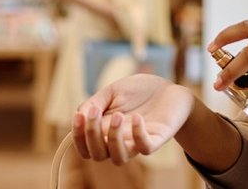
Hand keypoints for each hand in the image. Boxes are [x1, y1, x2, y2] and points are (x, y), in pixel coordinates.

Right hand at [73, 74, 194, 164]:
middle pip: (97, 155)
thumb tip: (80, 114)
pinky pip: (145, 148)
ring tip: (118, 115)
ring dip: (113, 139)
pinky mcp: (156, 139)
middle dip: (91, 135)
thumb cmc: (139, 91)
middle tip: (95, 111)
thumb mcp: (113, 91)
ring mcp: (137, 142)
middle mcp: (119, 141)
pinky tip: (137, 117)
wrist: (169, 89)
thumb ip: (95, 101)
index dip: (78, 137)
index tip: (79, 116)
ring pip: (119, 159)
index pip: (85, 147)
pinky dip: (138, 135)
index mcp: (105, 131)